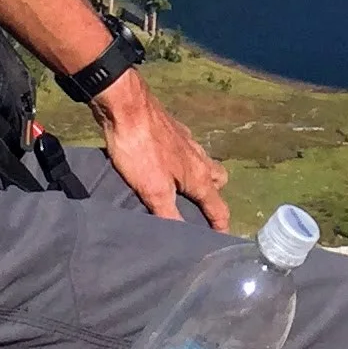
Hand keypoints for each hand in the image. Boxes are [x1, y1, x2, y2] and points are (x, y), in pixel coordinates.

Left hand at [91, 74, 230, 229]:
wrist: (126, 107)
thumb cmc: (140, 151)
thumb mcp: (153, 191)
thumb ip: (170, 215)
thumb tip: (183, 240)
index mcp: (199, 177)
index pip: (218, 208)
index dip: (221, 227)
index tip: (221, 242)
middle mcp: (199, 158)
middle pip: (218, 181)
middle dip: (214, 197)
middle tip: (199, 210)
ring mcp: (187, 141)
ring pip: (204, 163)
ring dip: (199, 177)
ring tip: (180, 189)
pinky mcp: (172, 129)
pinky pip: (186, 149)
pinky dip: (182, 160)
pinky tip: (164, 164)